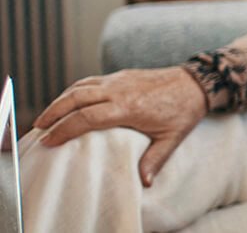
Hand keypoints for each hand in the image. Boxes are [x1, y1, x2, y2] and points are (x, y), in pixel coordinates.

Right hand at [33, 66, 208, 186]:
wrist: (196, 82)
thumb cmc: (184, 111)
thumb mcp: (172, 138)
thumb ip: (155, 160)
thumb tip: (144, 182)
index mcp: (130, 107)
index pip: (88, 116)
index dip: (65, 128)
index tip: (49, 140)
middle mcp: (120, 90)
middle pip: (76, 97)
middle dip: (53, 112)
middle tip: (38, 129)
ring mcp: (119, 80)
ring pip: (80, 86)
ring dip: (60, 100)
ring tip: (45, 117)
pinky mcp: (120, 75)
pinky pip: (90, 81)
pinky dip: (73, 91)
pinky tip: (66, 102)